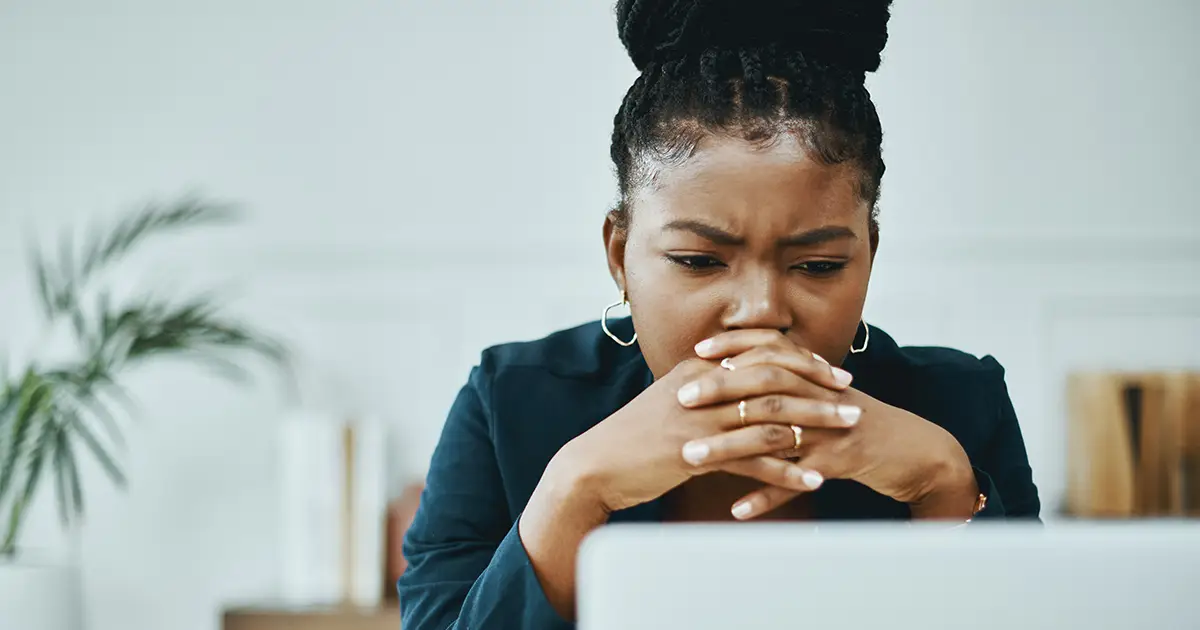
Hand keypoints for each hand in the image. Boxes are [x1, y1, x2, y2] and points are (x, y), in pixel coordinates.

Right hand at [552, 355, 853, 513]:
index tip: (832, 372)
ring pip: (771, 416)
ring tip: (847, 434)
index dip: (801, 361)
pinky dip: (788, 470)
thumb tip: (740, 388)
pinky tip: (813, 480)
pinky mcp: (696, 454)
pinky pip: (754, 461)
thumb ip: (706, 392)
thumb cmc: (633, 439)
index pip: (760, 353)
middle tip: (852, 399)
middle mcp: (703, 387)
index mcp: (698, 370)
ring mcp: (700, 420)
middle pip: (774, 379)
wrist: (595, 467)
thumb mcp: (671, 403)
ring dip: (815, 425)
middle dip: (819, 388)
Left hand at [685, 329, 978, 519]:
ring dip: (730, 448)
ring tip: (692, 459)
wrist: (913, 449)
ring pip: (774, 435)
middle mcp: (820, 396)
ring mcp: (830, 430)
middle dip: (721, 391)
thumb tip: (737, 371)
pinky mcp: (839, 464)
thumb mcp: (823, 394)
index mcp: (814, 376)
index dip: (733, 348)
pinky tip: (737, 509)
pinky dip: (766, 496)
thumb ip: (787, 381)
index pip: (769, 351)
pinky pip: (796, 481)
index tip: (696, 353)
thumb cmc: (857, 422)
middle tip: (681, 400)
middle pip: (765, 386)